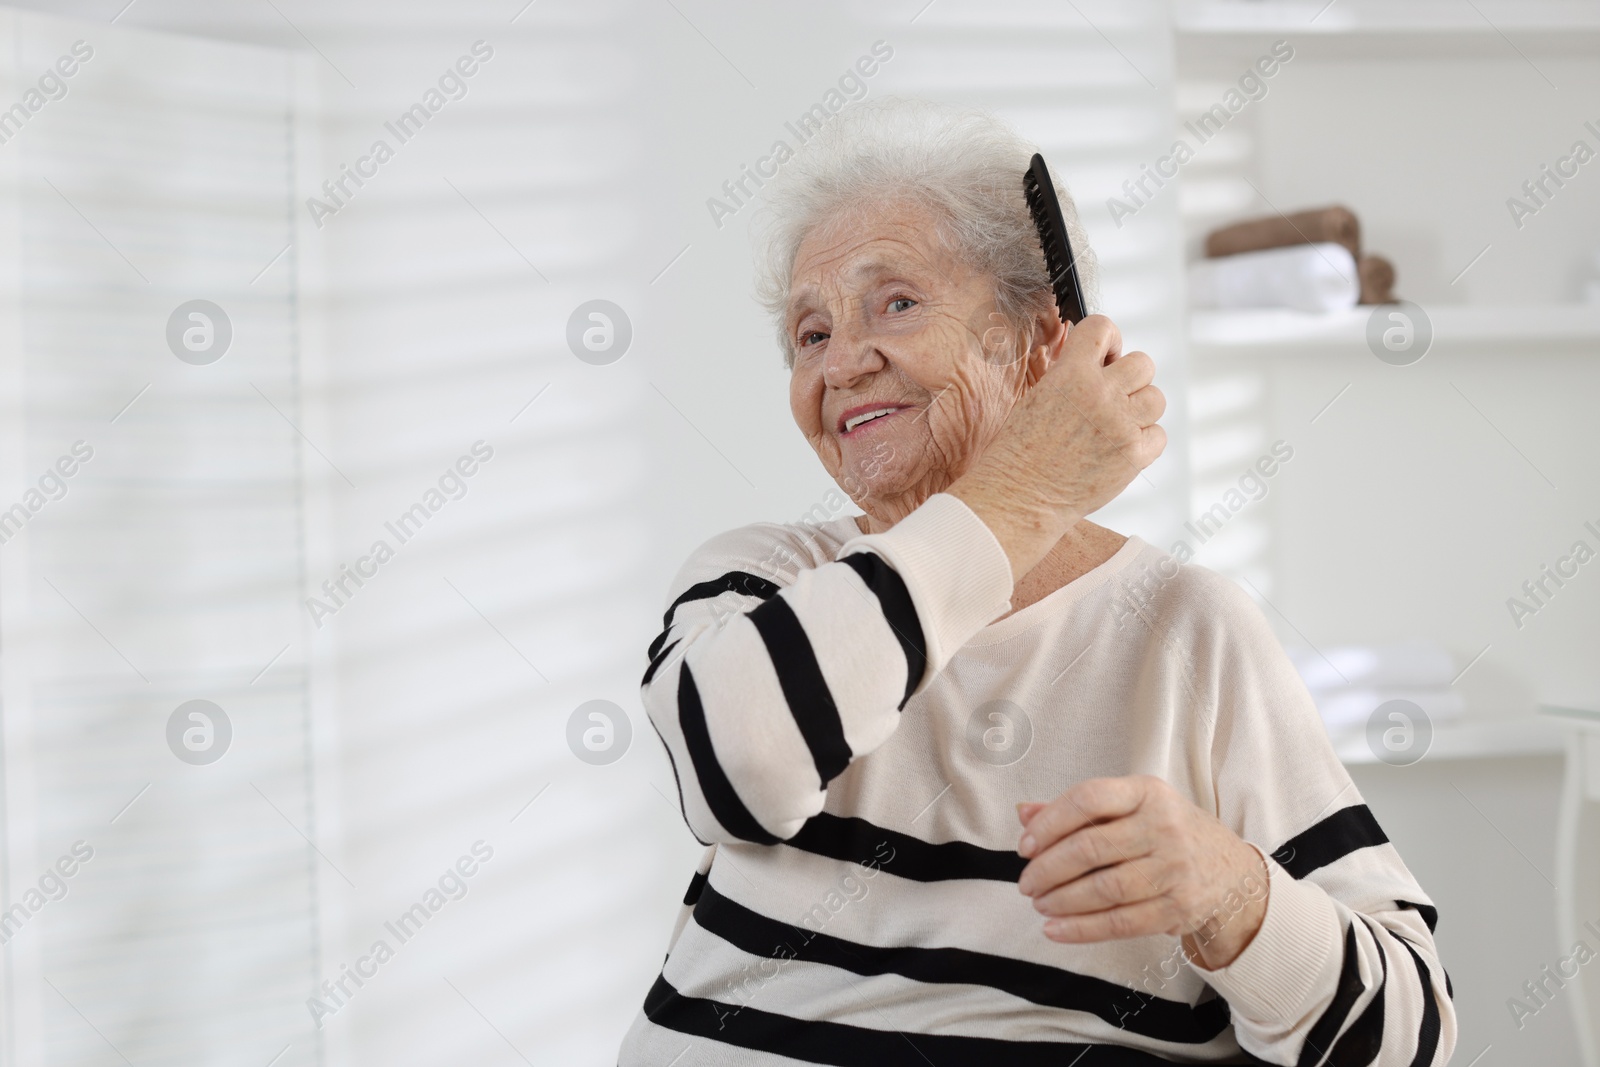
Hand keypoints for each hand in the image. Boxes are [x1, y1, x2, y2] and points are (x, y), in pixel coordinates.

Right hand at [947, 315, 1165, 581]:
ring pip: (1156, 398)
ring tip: (1116, 425)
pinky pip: (1158, 435)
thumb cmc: (1019, 452)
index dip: (1108, 341)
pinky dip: (1145, 441)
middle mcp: (1100, 394)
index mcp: (1069, 373)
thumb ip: (1069, 375)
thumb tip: (1097, 361)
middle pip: (1143, 363)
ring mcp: (1120, 425)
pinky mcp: (1134, 456)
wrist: (1019, 497)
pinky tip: (1120, 448)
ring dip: (1140, 409)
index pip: (1104, 327)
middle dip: (1130, 377)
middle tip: (1112, 395)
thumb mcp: (1037, 397)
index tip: (1104, 357)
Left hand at [1014, 775, 1268, 969]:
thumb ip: (1078, 809)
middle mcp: (1164, 826)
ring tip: (1040, 904)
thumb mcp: (1130, 807)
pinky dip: (1082, 929)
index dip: (1049, 823)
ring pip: (1104, 889)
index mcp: (1146, 792)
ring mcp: (1174, 868)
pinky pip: (1121, 922)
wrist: (1230, 871)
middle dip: (1048, 869)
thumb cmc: (1166, 832)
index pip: (1088, 799)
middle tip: (1027, 883)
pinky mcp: (1179, 907)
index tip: (1025, 845)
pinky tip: (1056, 930)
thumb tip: (1024, 813)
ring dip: (1062, 901)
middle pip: (1091, 848)